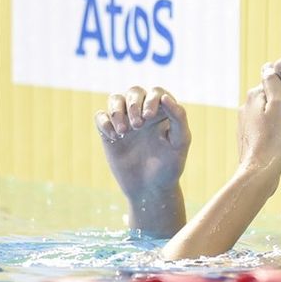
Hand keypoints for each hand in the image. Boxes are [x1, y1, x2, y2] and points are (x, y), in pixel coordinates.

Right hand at [95, 87, 190, 202]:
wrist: (150, 189)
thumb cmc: (169, 166)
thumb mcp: (180, 142)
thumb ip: (178, 118)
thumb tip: (165, 97)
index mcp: (163, 113)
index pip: (156, 92)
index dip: (151, 99)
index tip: (149, 117)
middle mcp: (143, 113)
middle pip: (134, 92)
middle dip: (134, 104)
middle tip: (137, 126)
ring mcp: (125, 122)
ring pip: (115, 99)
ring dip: (117, 110)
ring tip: (124, 131)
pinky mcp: (108, 133)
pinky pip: (100, 116)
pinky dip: (104, 122)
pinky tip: (114, 138)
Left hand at [238, 64, 280, 173]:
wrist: (261, 172)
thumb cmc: (276, 139)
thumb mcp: (280, 105)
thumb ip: (273, 83)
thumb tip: (268, 66)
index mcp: (253, 96)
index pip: (271, 81)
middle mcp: (245, 109)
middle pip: (268, 99)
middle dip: (280, 104)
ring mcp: (244, 126)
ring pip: (264, 116)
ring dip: (276, 120)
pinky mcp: (247, 142)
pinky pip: (262, 131)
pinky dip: (271, 133)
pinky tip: (280, 143)